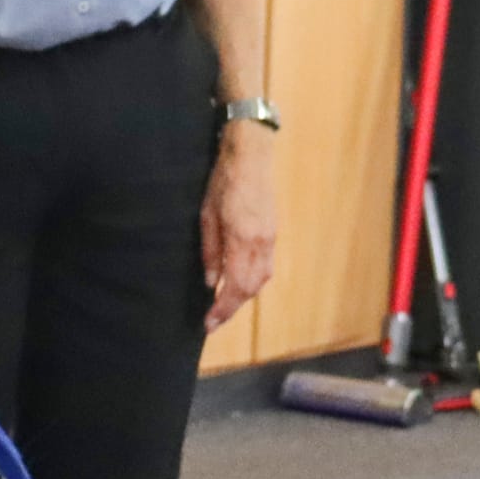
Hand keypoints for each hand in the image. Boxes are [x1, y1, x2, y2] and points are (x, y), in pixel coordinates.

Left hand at [201, 121, 276, 331]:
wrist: (251, 155)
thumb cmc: (223, 181)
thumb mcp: (207, 216)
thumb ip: (210, 252)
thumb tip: (211, 282)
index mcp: (242, 239)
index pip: (234, 286)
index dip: (222, 309)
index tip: (209, 323)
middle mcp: (261, 243)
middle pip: (250, 289)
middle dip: (231, 309)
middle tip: (213, 321)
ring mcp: (270, 239)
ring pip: (260, 281)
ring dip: (242, 298)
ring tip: (224, 306)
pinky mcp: (272, 234)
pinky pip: (265, 268)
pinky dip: (252, 283)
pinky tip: (239, 286)